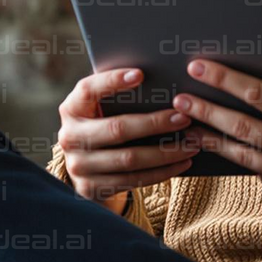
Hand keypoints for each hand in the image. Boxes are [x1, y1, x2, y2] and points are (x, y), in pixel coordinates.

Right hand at [56, 67, 199, 204]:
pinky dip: (161, 172)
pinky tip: (182, 163)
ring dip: (165, 152)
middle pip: (116, 129)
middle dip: (154, 123)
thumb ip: (120, 96)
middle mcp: (69, 137)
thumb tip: (162, 79)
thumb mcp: (102, 109)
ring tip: (192, 144)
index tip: (141, 74)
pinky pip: (133, 180)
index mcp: (71, 108)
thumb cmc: (104, 125)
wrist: (88, 168)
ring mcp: (78, 166)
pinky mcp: (91, 188)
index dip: (112, 81)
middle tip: (184, 118)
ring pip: (129, 159)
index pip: (88, 90)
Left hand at [172, 27, 261, 228]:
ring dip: (209, 139)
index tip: (198, 67)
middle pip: (240, 125)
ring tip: (185, 127)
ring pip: (240, 153)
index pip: (257, 93)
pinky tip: (213, 149)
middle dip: (206, 109)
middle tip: (179, 98)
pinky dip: (235, 160)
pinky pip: (255, 173)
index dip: (224, 79)